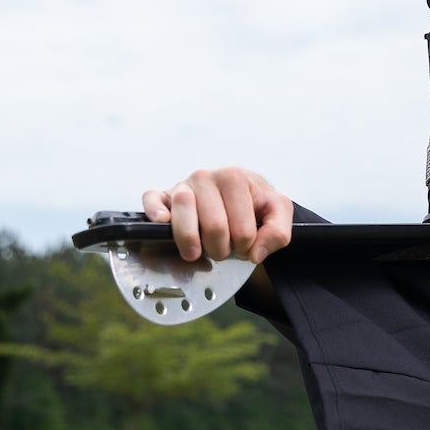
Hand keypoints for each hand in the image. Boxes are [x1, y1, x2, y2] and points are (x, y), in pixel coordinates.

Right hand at [143, 168, 293, 264]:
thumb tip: (255, 253)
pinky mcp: (163, 194)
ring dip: (192, 242)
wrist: (237, 192)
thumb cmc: (255, 202)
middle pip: (213, 226)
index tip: (245, 246)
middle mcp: (206, 176)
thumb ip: (278, 233)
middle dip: (220, 249)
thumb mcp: (278, 211)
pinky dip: (155, 212)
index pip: (241, 229)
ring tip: (197, 251)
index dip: (245, 247)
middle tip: (224, 249)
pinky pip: (151, 199)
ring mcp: (183, 184)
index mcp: (234, 177)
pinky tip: (164, 223)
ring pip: (183, 212)